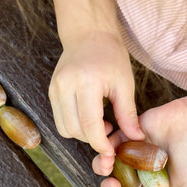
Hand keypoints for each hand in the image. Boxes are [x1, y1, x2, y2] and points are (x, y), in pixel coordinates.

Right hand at [49, 31, 144, 157]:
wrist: (88, 34)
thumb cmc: (110, 55)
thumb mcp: (124, 83)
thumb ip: (128, 114)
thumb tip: (136, 138)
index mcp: (86, 82)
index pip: (90, 124)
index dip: (101, 143)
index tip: (111, 152)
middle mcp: (65, 86)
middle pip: (74, 130)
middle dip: (92, 139)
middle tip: (109, 130)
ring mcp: (54, 88)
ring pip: (64, 128)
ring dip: (82, 133)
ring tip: (99, 122)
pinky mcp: (51, 91)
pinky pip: (59, 119)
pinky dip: (74, 124)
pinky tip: (88, 115)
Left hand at [93, 96, 186, 186]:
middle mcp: (142, 173)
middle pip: (117, 185)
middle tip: (111, 185)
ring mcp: (135, 153)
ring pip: (110, 164)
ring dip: (103, 166)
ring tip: (107, 164)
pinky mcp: (130, 134)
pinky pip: (112, 141)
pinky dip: (107, 145)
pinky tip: (110, 147)